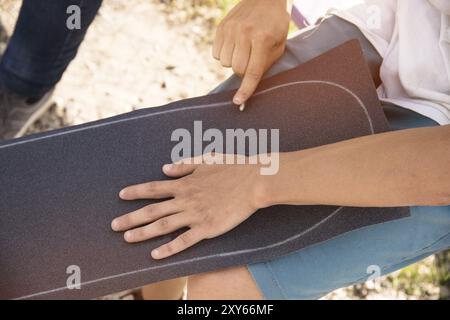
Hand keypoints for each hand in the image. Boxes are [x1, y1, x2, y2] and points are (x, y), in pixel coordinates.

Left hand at [111, 154, 264, 258]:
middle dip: (131, 217)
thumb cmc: (232, 168)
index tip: (121, 195)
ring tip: (127, 238)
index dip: (136, 192)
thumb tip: (164, 168)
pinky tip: (155, 255)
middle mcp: (186, 199)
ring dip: (143, 232)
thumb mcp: (206, 160)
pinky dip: (168, 248)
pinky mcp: (207, 228)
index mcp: (185, 183)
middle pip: (153, 210)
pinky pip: (184, 241)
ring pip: (163, 226)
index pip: (154, 188)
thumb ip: (183, 165)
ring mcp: (195, 214)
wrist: (253, 181)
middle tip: (114, 225)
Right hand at [213, 0, 290, 105]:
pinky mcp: (221, 27)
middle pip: (237, 69)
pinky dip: (224, 54)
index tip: (238, 102)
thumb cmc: (275, 25)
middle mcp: (244, 33)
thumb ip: (265, 66)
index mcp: (262, 39)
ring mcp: (230, 29)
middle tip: (251, 60)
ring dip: (233, 62)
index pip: (252, 72)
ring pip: (225, 63)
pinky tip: (234, 45)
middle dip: (244, 71)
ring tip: (243, 50)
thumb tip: (250, 88)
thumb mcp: (279, 45)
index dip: (246, 90)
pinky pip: (216, 54)